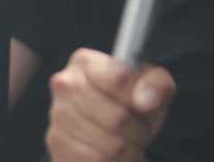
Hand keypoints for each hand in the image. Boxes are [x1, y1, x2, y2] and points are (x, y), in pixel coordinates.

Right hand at [46, 49, 174, 161]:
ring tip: (123, 140)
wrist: (106, 131)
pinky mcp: (58, 142)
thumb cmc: (128, 104)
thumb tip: (145, 100)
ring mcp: (58, 114)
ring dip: (126, 149)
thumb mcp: (150, 87)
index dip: (138, 98)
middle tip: (135, 127)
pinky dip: (110, 161)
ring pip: (111, 144)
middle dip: (136, 130)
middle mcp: (66, 83)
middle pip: (119, 118)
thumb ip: (156, 83)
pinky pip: (96, 159)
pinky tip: (109, 152)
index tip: (142, 104)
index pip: (120, 78)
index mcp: (85, 62)